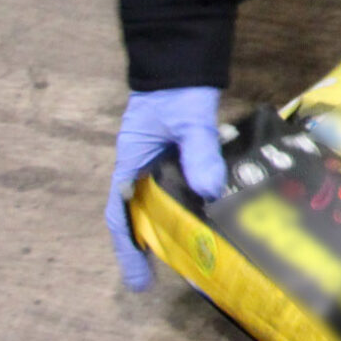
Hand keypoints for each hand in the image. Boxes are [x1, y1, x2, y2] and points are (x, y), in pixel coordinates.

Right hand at [107, 86, 226, 290]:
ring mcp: (164, 164)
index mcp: (131, 165)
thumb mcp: (188, 119)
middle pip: (144, 217)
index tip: (139, 283)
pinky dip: (200, 207)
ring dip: (181, 230)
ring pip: (168, 206)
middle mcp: (143, 169)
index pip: (121, 216)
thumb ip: (199, 151)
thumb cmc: (177, 88)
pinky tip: (220, 221)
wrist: (183, 57)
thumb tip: (210, 191)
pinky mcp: (186, 157)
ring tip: (203, 259)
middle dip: (157, 248)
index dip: (128, 251)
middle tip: (182, 277)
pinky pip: (189, 189)